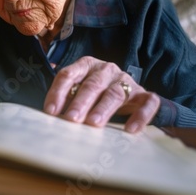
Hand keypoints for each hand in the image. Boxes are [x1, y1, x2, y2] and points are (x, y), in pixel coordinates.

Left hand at [43, 56, 159, 132]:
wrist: (128, 92)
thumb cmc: (95, 91)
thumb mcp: (78, 88)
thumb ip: (65, 95)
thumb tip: (49, 111)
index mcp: (86, 65)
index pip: (68, 75)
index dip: (58, 92)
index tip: (50, 111)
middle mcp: (106, 69)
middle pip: (92, 85)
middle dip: (80, 102)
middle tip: (71, 118)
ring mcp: (126, 80)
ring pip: (115, 93)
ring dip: (103, 109)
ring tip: (93, 123)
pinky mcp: (144, 94)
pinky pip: (146, 104)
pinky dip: (140, 116)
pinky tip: (130, 129)